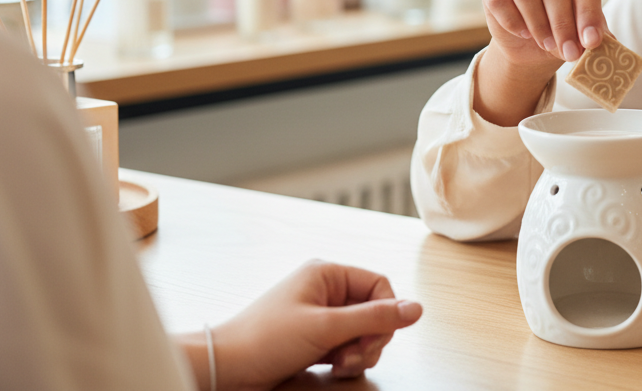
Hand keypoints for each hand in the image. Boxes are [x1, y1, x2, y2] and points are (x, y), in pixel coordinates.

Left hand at [182, 260, 422, 390]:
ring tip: (340, 365)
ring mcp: (319, 315)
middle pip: (373, 311)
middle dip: (370, 338)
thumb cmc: (264, 340)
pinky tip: (332, 368)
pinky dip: (346, 359)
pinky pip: (346, 345)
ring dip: (359, 352)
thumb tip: (416, 308)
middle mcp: (324, 290)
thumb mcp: (326, 328)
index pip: (379, 286)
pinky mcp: (313, 338)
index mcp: (327, 274)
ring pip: (361, 332)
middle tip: (355, 357)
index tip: (378, 338)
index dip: (386, 314)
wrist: (226, 368)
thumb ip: (375, 318)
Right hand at [482, 0, 606, 67]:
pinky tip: (524, 34)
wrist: (533, 45)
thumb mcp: (586, 29)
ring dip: (539, 23)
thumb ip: (597, 31)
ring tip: (549, 46)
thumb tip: (607, 42)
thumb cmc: (566, 29)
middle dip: (564, 23)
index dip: (588, 12)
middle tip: (570, 53)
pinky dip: (512, 21)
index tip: (591, 42)